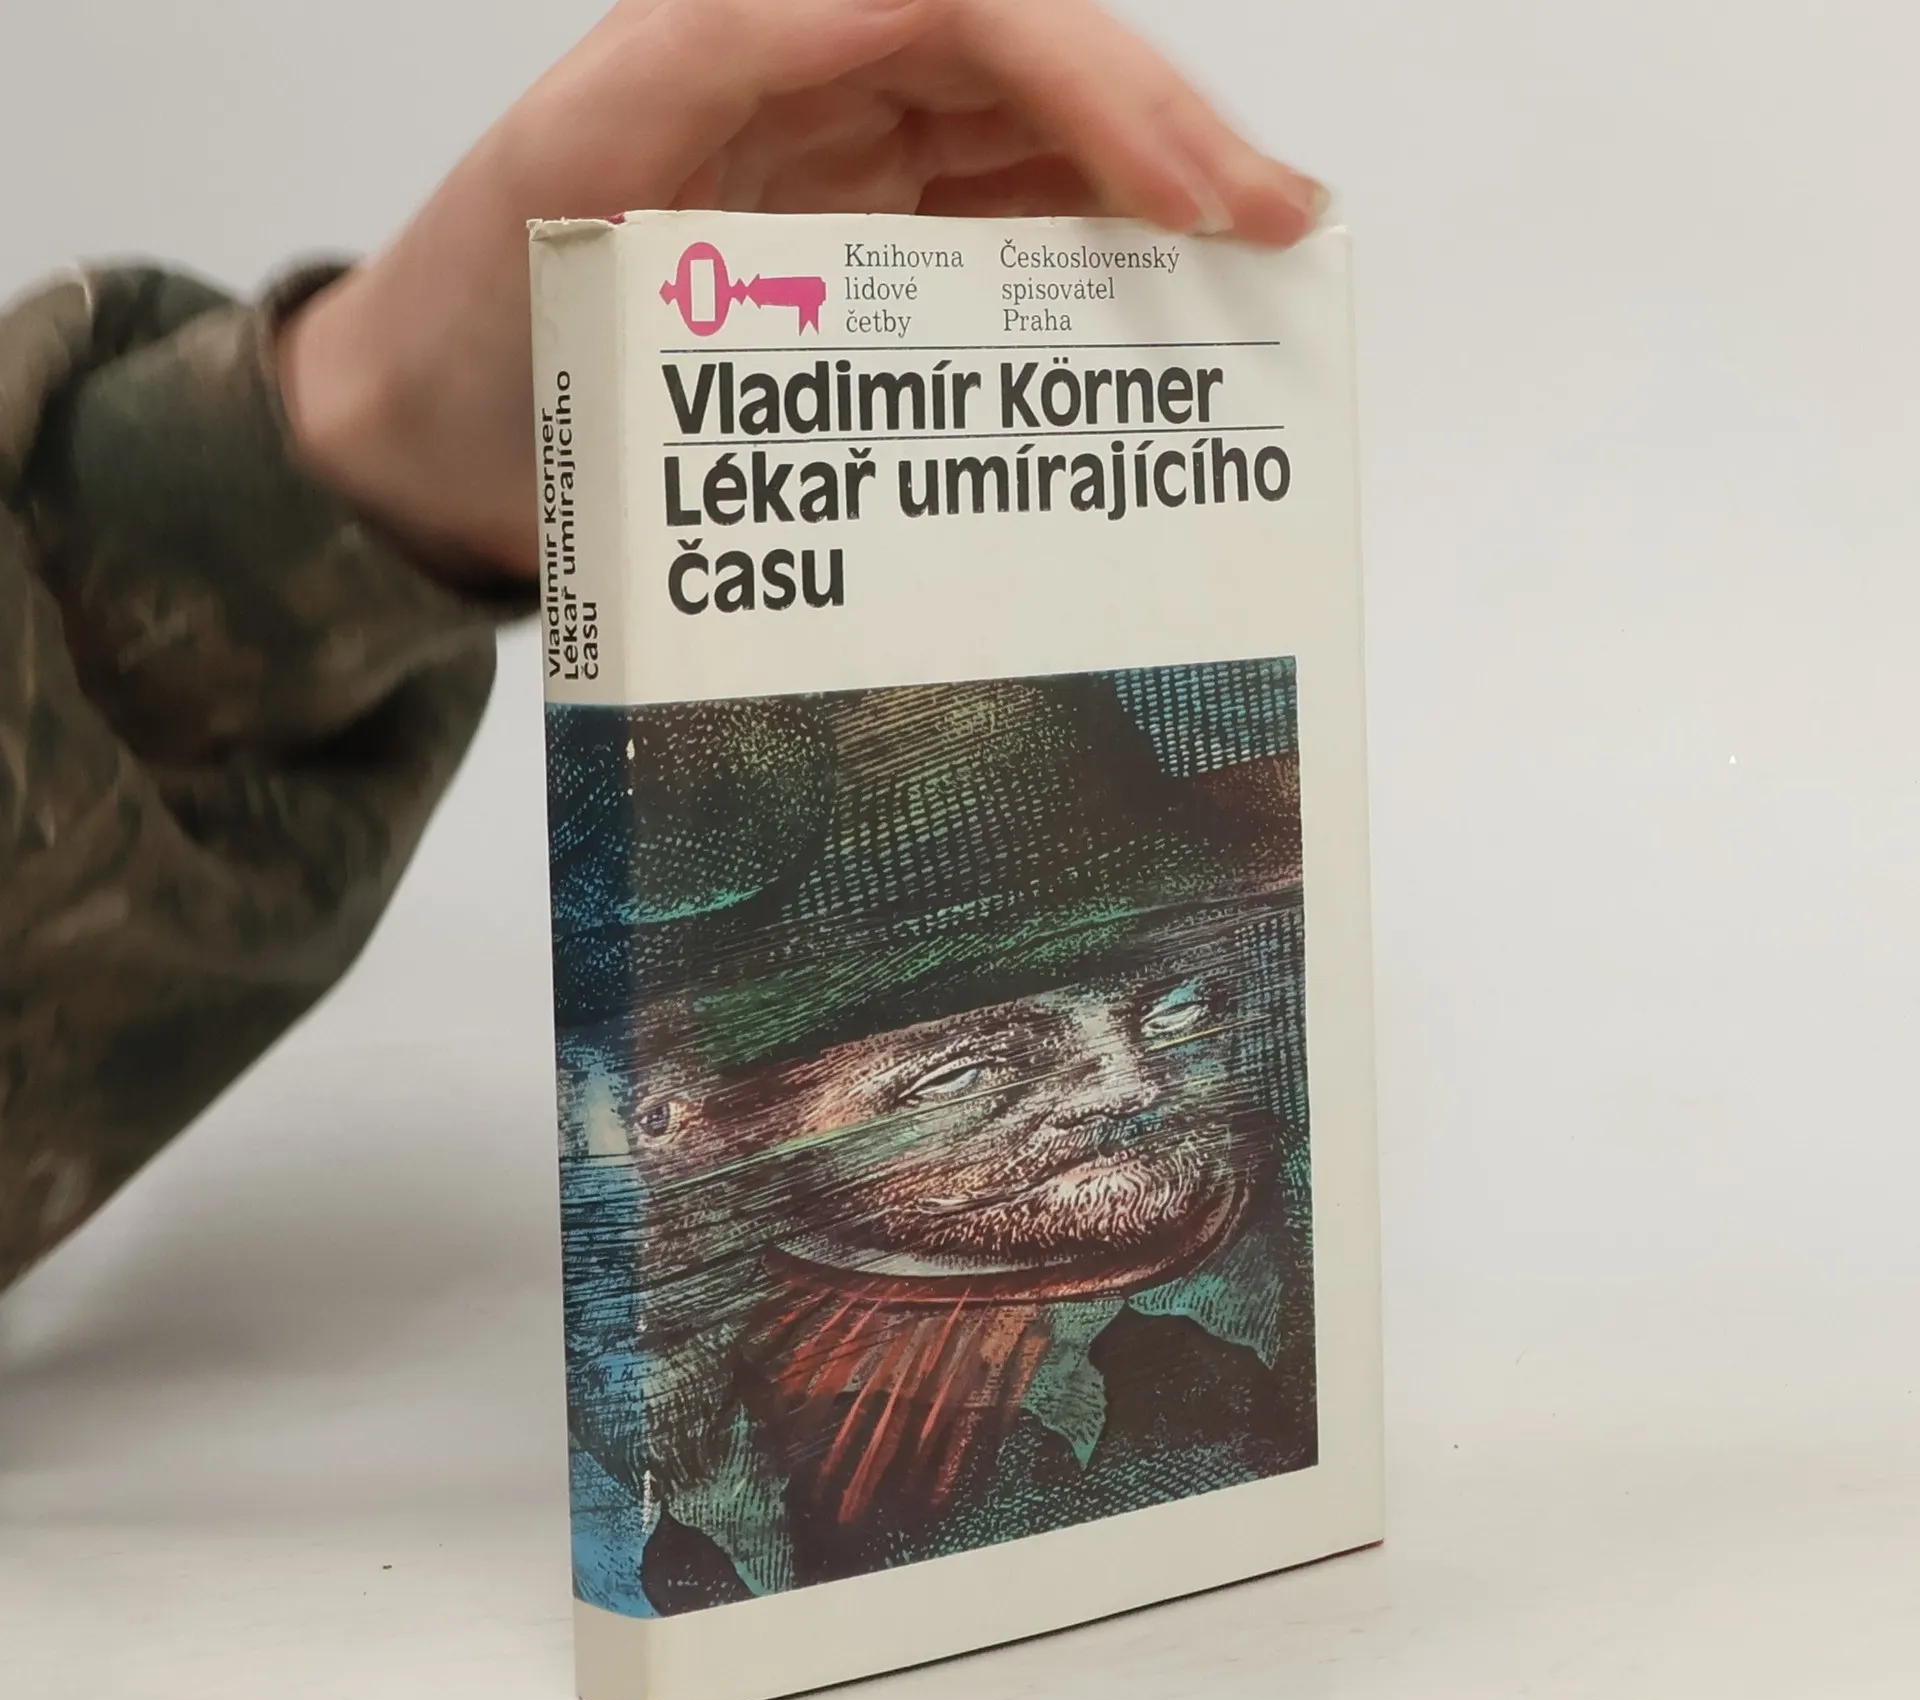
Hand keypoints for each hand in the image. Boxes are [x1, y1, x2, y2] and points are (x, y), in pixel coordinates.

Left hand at [280, 0, 1328, 581]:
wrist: (423, 450)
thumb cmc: (467, 327)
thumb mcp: (567, 180)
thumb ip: (714, 69)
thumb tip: (909, 19)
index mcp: (745, 36)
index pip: (969, 12)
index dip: (1098, 85)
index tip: (1189, 196)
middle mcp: (813, 86)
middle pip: (1032, 70)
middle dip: (1167, 139)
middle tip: (1280, 231)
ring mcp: (839, 173)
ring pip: (1034, 153)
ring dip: (1149, 202)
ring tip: (1253, 274)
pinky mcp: (851, 263)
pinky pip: (995, 243)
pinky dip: (1083, 271)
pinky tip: (1152, 315)